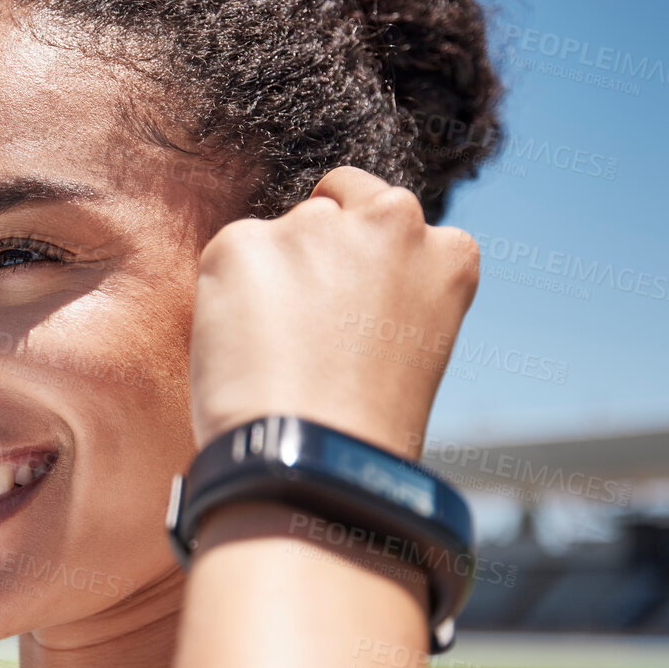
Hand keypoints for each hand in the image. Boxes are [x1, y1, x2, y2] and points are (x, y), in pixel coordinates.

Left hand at [188, 167, 479, 458]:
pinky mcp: (243, 242)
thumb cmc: (363, 431)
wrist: (312, 460)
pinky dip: (220, 301)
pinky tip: (240, 354)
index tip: (349, 314)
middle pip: (333, 206)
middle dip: (314, 251)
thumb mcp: (412, 348)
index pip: (391, 219)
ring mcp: (314, 226)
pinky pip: (224, 263)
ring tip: (272, 356)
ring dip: (267, 279)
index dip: (361, 266)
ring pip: (275, 237)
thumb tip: (334, 280)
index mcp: (448, 250)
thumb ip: (387, 293)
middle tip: (301, 329)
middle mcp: (390, 219)